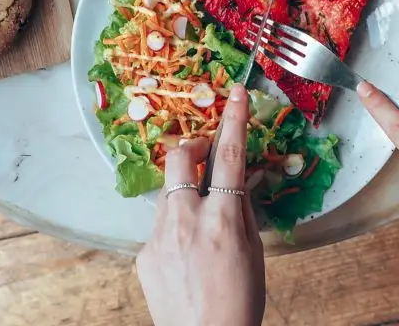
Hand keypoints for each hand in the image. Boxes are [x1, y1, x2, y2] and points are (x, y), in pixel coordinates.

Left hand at [136, 85, 264, 325]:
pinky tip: (187, 257)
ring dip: (185, 192)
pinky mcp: (144, 253)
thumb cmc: (240, 303)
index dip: (235, 119)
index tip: (236, 94)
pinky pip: (161, 226)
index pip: (230, 155)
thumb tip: (236, 181)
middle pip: (181, 156)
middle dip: (194, 146)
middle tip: (206, 155)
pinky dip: (175, 229)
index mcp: (222, 219)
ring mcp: (160, 235)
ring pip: (169, 191)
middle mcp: (186, 219)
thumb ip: (241, 211)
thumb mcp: (254, 253)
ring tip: (201, 221)